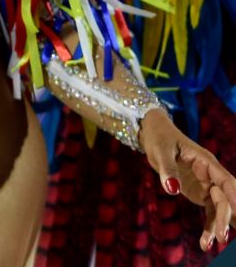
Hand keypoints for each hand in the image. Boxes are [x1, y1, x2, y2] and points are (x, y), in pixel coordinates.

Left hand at [140, 107, 235, 251]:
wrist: (154, 135)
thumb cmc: (159, 138)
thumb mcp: (160, 151)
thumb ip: (167, 169)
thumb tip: (172, 189)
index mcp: (206, 162)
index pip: (226, 181)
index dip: (235, 197)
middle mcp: (211, 175)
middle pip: (225, 199)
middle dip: (225, 218)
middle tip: (222, 237)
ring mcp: (207, 185)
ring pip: (220, 209)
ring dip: (219, 226)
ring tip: (209, 244)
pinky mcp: (200, 193)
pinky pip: (209, 213)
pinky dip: (209, 227)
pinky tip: (204, 243)